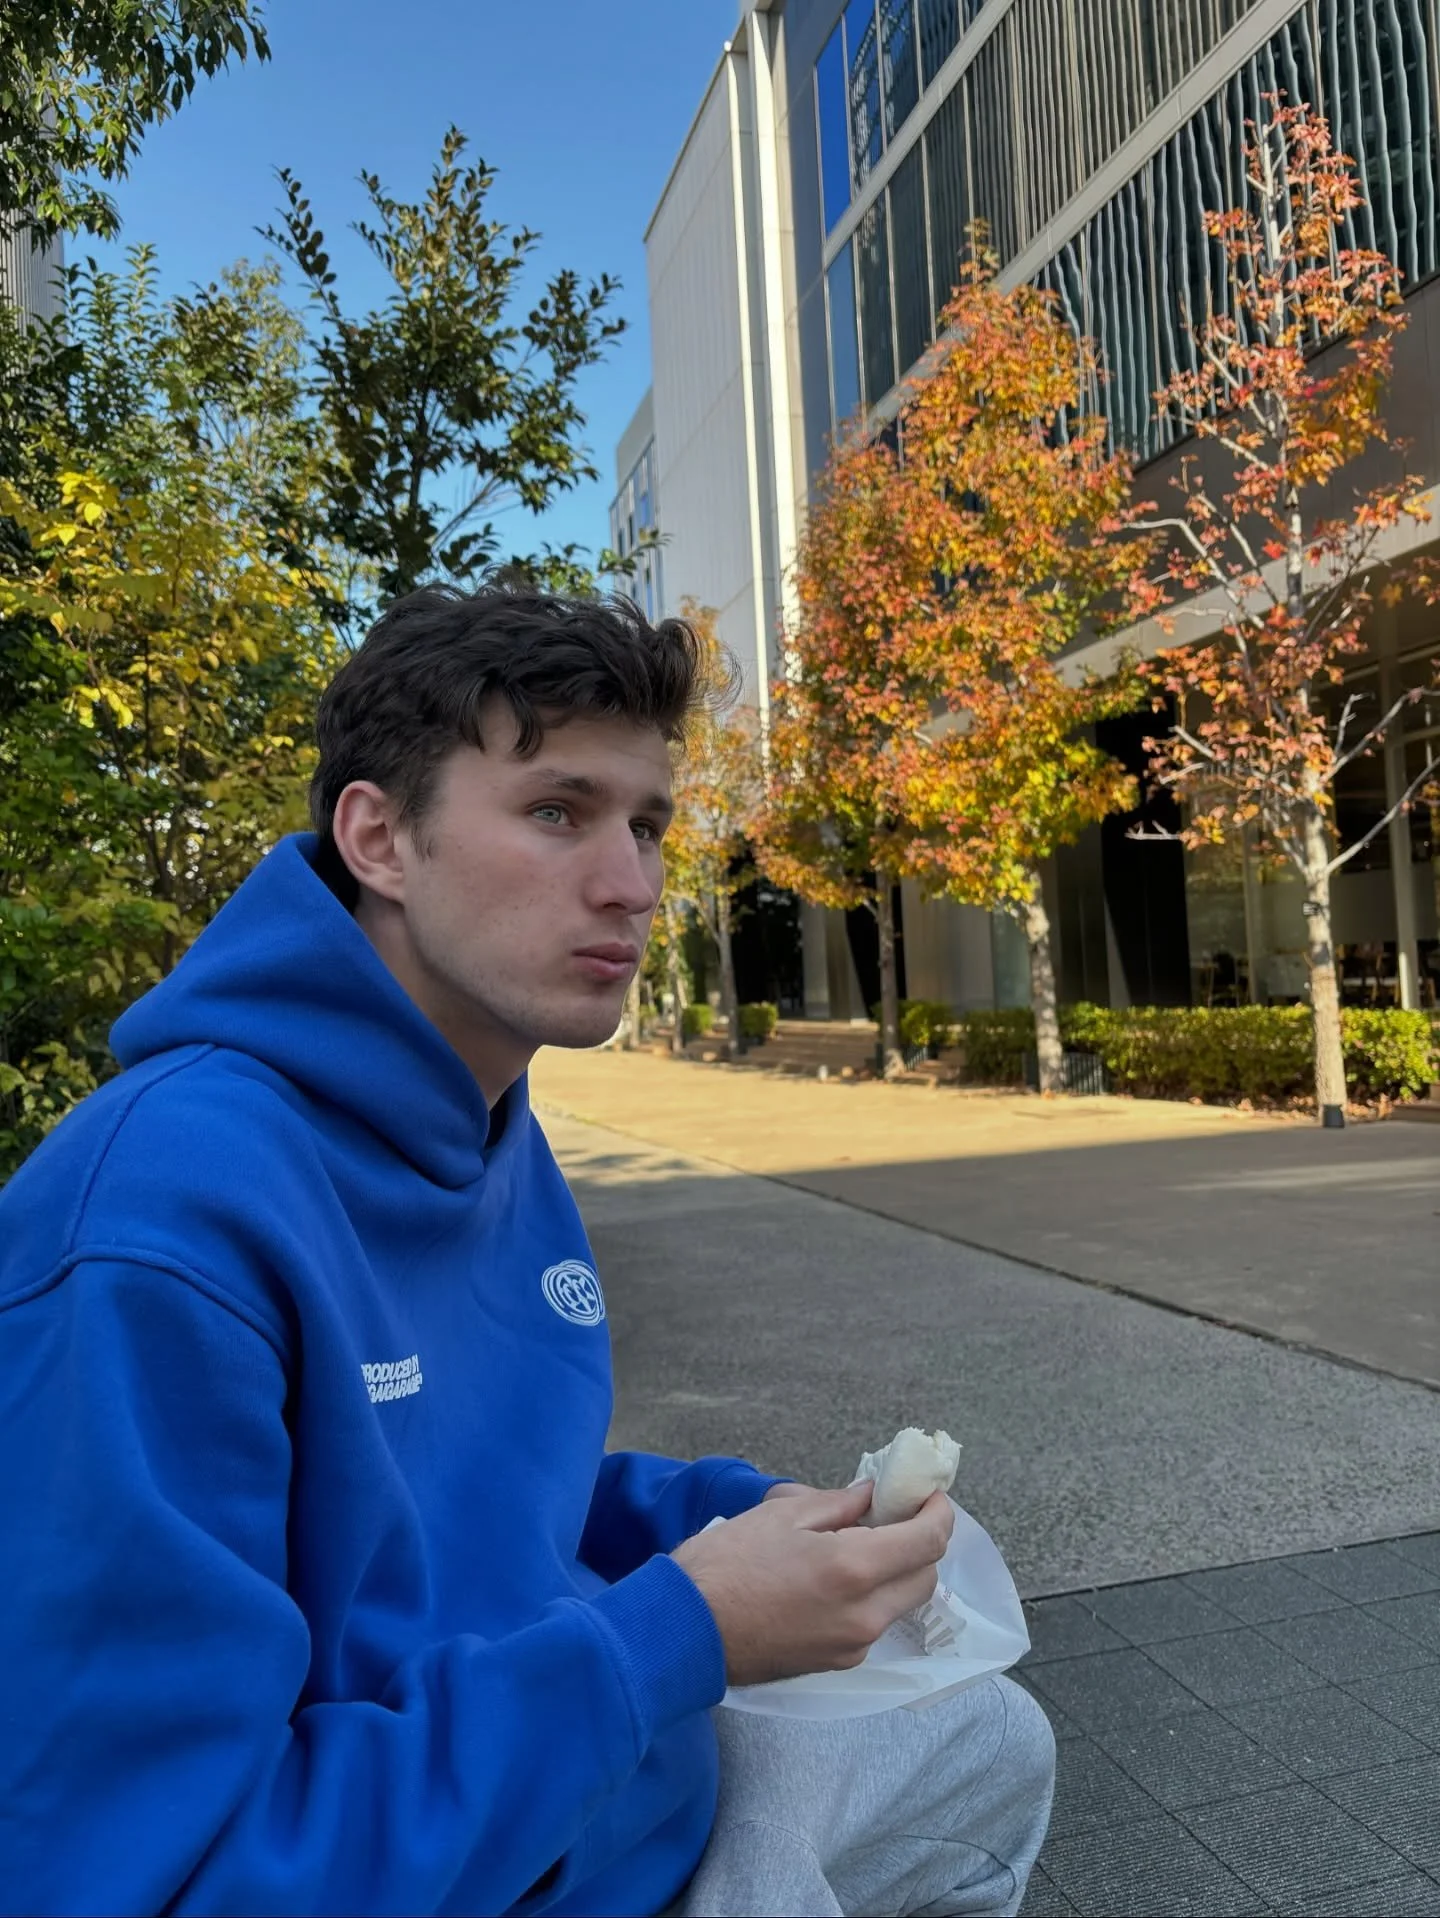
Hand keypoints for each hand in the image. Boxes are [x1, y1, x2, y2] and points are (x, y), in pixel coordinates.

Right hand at [672, 1481, 952, 1686]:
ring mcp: (853, 1646)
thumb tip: (871, 1497)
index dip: (939, 1512)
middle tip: (895, 1516)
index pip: (928, 1542)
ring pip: (900, 1603)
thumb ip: (838, 1504)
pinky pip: (872, 1623)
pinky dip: (871, 1596)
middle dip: (920, 1543)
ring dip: (896, 1571)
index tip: (929, 1494)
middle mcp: (866, 1615)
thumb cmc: (726, 1564)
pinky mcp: (837, 1664)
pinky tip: (838, 1576)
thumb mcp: (781, 1514)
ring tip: (861, 1542)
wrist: (687, 1631)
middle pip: (925, 1577)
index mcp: (855, 1570)